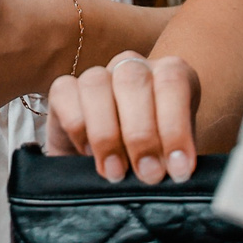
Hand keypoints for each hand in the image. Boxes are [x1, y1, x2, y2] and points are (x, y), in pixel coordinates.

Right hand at [40, 51, 200, 183]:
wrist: (115, 169)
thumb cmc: (151, 160)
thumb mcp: (172, 157)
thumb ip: (175, 159)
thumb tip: (177, 174)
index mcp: (170, 75)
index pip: (173, 83)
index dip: (176, 127)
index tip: (178, 169)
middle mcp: (133, 67)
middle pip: (133, 80)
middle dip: (141, 134)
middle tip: (148, 175)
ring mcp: (97, 76)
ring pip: (96, 84)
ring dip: (106, 133)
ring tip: (116, 172)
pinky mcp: (64, 90)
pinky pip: (65, 94)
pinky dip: (77, 126)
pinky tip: (87, 154)